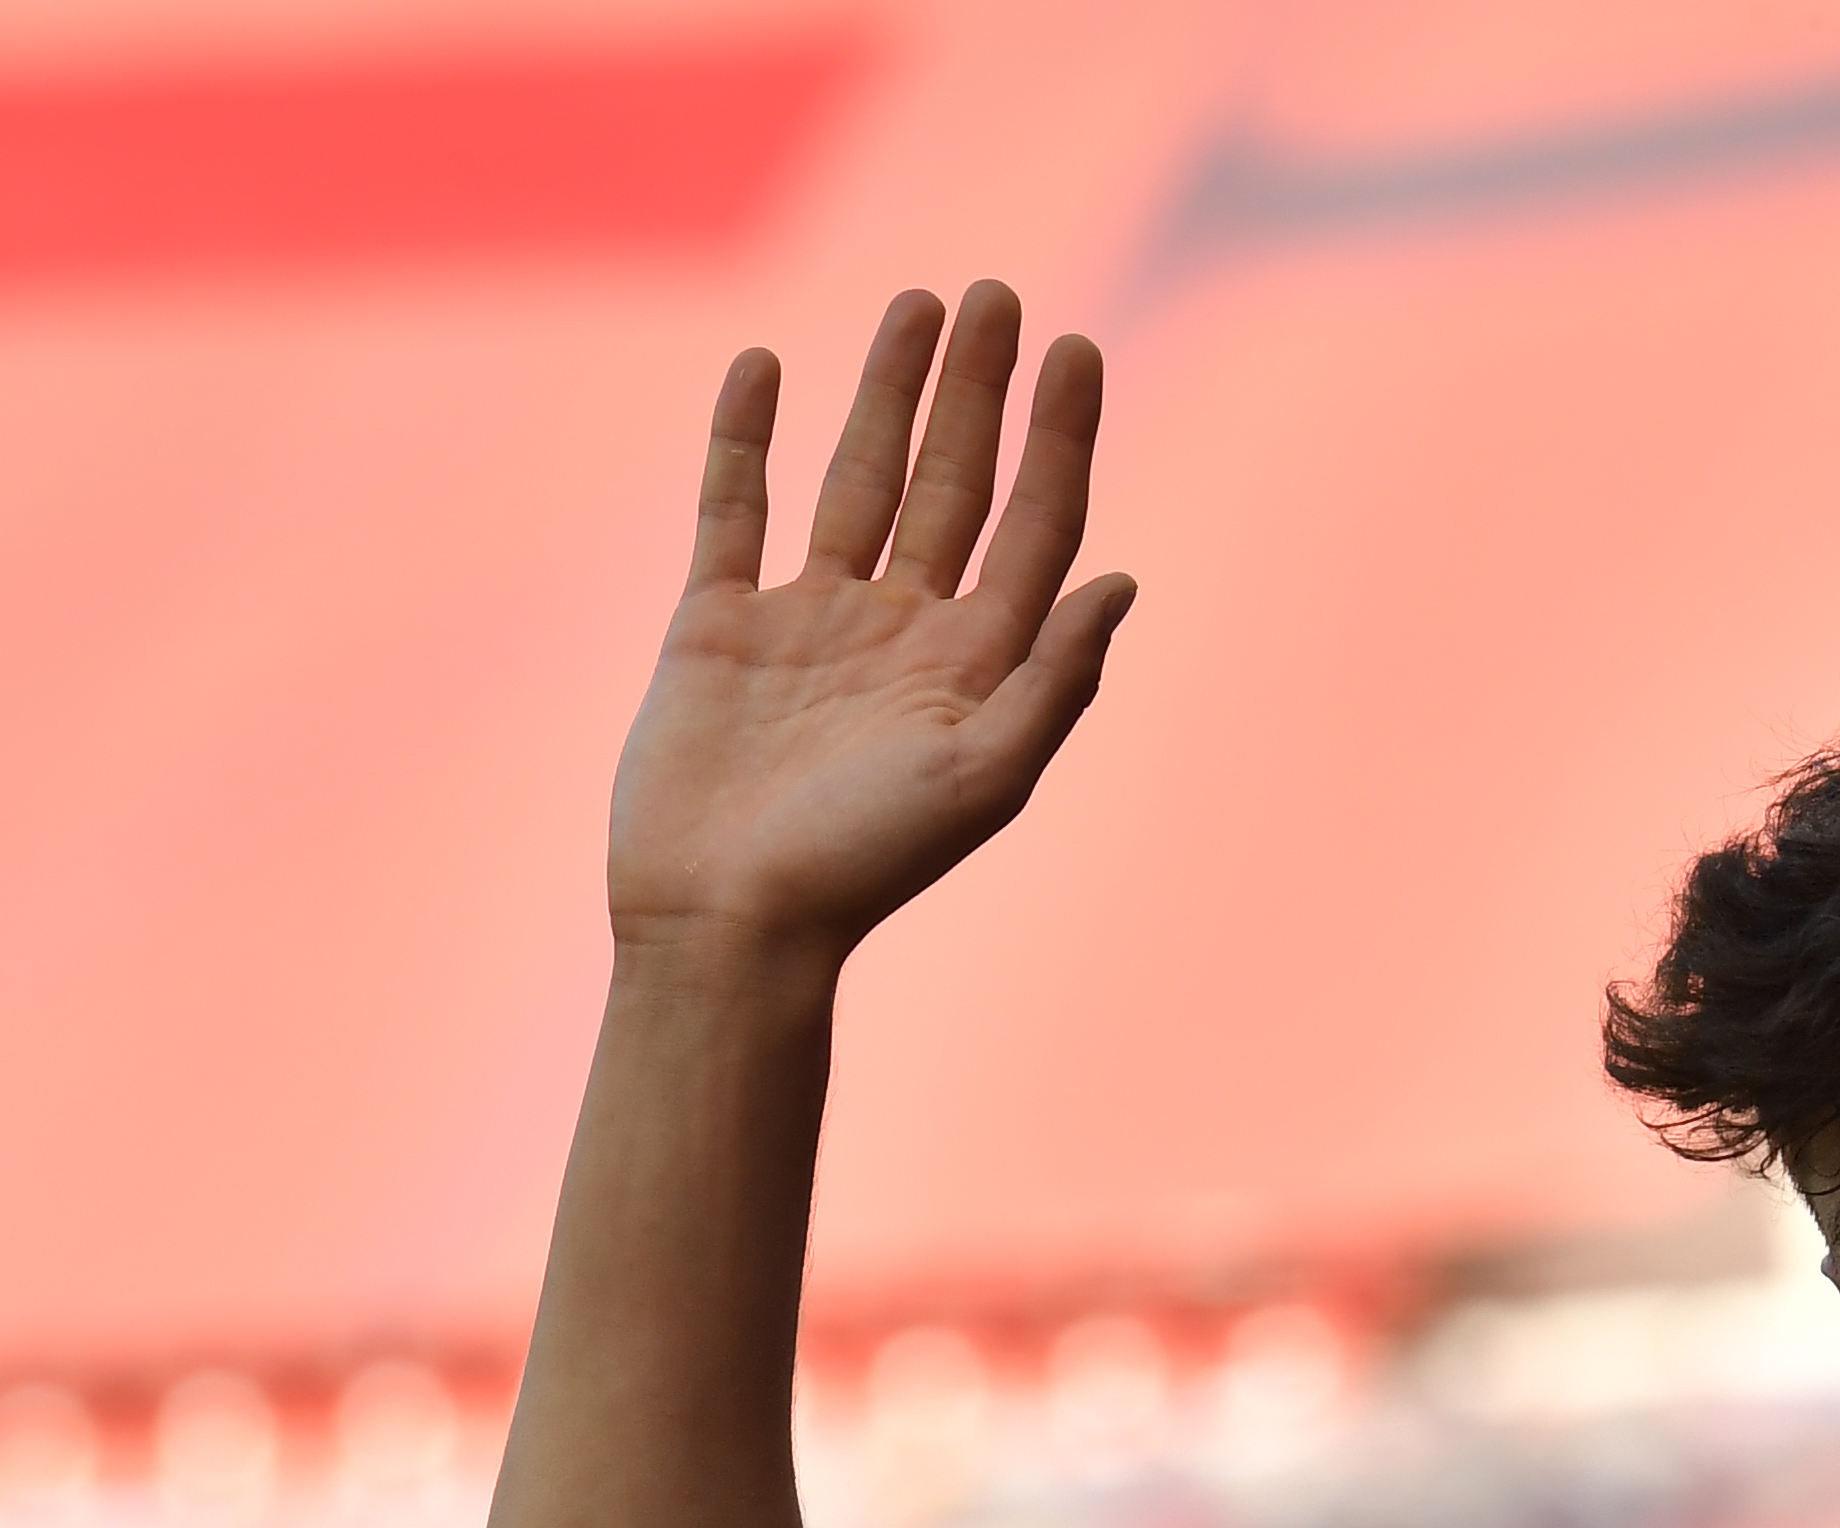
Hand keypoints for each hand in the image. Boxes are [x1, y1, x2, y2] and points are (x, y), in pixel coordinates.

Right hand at [605, 283, 1135, 963]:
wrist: (725, 921)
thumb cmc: (864, 865)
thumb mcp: (985, 778)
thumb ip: (1054, 680)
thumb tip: (1123, 583)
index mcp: (974, 666)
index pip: (1034, 528)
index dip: (1060, 440)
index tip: (1076, 349)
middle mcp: (901, 633)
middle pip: (955, 485)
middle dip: (979, 393)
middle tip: (1000, 295)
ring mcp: (808, 625)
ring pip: (858, 480)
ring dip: (888, 394)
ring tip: (919, 303)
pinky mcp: (717, 627)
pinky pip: (734, 509)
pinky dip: (746, 438)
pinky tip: (765, 364)